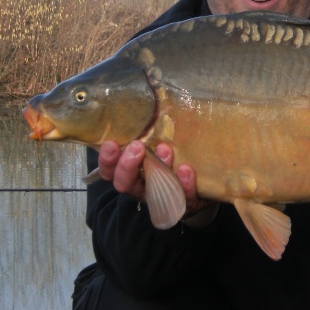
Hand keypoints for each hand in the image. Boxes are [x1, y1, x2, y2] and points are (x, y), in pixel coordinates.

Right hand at [98, 140, 214, 219]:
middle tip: (137, 146)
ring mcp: (162, 198)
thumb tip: (144, 107)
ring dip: (158, 169)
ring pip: (154, 190)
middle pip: (125, 184)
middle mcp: (142, 188)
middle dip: (127, 166)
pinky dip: (184, 184)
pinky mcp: (184, 202)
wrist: (202, 186)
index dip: (107, 160)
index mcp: (131, 174)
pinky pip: (184, 197)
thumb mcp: (155, 146)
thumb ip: (147, 134)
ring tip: (165, 149)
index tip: (110, 143)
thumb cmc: (170, 159)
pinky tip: (186, 169)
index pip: (111, 171)